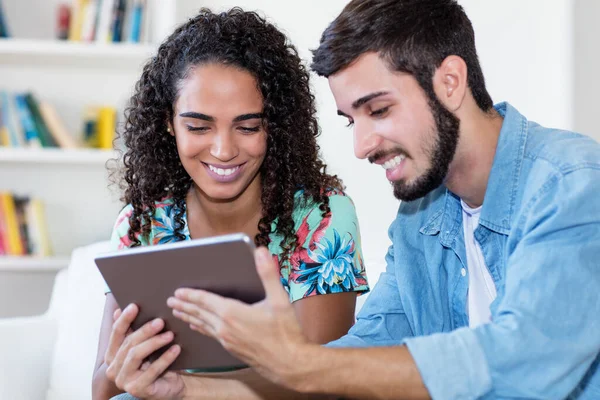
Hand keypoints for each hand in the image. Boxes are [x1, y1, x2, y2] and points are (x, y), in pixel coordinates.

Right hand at [104, 303, 185, 399]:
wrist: (170, 384)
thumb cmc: (156, 361)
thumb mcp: (145, 344)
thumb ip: (133, 330)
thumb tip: (121, 309)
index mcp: (112, 355)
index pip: (116, 333)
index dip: (124, 319)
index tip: (134, 306)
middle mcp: (113, 369)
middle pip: (128, 343)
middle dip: (145, 330)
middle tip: (161, 321)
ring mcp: (124, 380)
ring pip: (136, 355)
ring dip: (154, 342)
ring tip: (170, 334)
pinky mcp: (137, 389)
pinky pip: (152, 371)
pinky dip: (165, 358)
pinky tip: (176, 349)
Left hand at [167, 247, 311, 389]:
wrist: (289, 364)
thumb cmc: (286, 332)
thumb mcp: (280, 299)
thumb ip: (268, 274)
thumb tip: (260, 252)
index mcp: (233, 313)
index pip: (205, 300)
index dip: (191, 294)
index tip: (178, 291)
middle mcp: (225, 327)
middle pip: (199, 313)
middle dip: (184, 305)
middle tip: (170, 300)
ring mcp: (226, 340)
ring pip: (202, 325)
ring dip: (188, 317)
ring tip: (177, 312)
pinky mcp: (230, 349)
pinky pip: (209, 335)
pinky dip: (199, 328)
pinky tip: (196, 327)